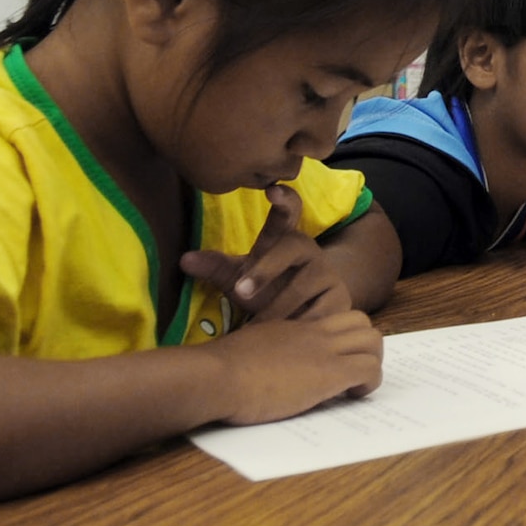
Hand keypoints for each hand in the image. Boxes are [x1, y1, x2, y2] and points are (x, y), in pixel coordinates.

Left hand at [180, 184, 352, 322]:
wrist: (305, 315)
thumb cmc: (266, 290)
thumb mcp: (238, 279)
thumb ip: (215, 268)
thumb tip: (184, 260)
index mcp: (284, 239)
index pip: (288, 213)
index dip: (284, 201)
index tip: (273, 191)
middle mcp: (309, 251)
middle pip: (288, 250)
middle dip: (264, 270)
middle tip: (241, 292)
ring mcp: (328, 274)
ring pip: (302, 286)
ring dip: (277, 307)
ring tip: (256, 326)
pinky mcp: (340, 299)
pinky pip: (321, 310)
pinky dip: (301, 323)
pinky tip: (287, 334)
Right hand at [210, 309, 384, 423]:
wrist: (215, 375)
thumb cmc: (217, 370)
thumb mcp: (247, 351)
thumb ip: (265, 354)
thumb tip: (264, 370)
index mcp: (292, 328)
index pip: (333, 320)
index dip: (341, 339)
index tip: (332, 362)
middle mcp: (313, 333)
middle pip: (362, 322)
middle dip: (365, 347)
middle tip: (352, 372)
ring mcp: (324, 351)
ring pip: (374, 341)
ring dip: (372, 364)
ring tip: (354, 386)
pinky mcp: (329, 373)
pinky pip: (370, 370)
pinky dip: (369, 384)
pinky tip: (350, 396)